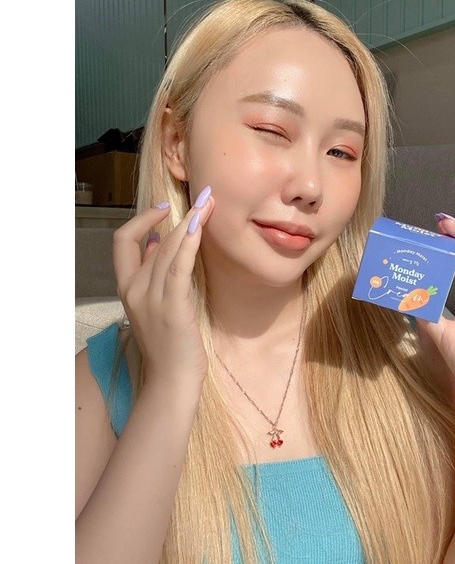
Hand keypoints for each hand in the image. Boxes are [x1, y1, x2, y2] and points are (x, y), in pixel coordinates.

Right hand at [112, 189, 213, 388]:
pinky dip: (189, 243)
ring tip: (209, 203)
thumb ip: (152, 274)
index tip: (165, 209)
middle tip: (204, 197)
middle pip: (153, 241)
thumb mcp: (153, 305)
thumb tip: (159, 242)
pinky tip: (199, 226)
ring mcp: (151, 298)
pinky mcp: (172, 306)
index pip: (123, 242)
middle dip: (178, 215)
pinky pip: (178, 267)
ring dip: (190, 222)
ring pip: (167, 249)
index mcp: (126, 288)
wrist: (171, 379)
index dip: (142, 221)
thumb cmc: (167, 343)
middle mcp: (134, 290)